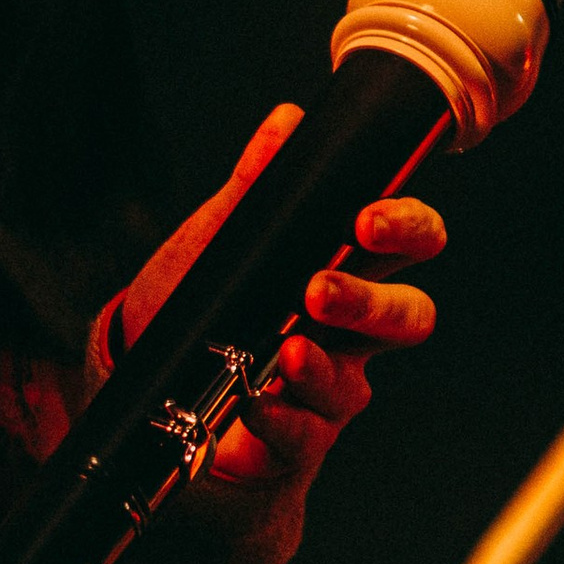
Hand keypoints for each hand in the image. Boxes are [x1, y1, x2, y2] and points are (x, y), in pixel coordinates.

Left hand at [109, 106, 444, 492]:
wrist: (154, 401)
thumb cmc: (199, 312)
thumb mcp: (215, 243)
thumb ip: (253, 188)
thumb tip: (288, 121)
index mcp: (342, 271)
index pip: (407, 244)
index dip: (406, 229)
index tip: (368, 220)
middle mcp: (346, 334)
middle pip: (409, 317)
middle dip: (372, 301)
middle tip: (318, 289)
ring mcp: (324, 390)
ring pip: (356, 384)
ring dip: (321, 365)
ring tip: (285, 351)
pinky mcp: (293, 442)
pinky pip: (305, 436)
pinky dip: (279, 417)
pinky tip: (254, 402)